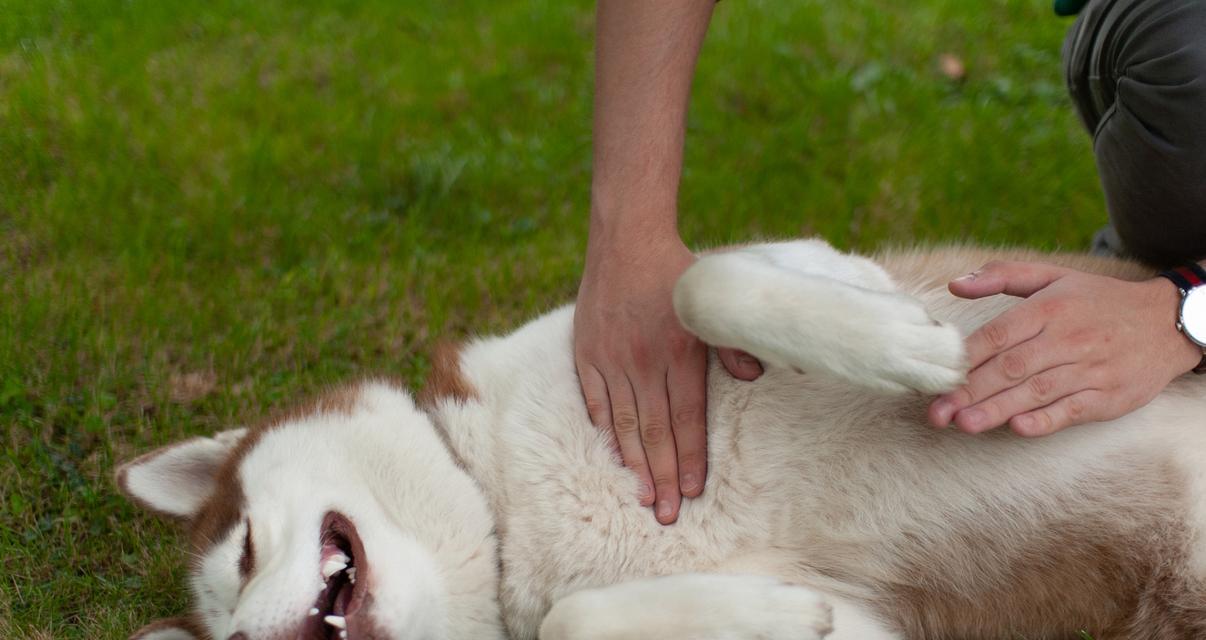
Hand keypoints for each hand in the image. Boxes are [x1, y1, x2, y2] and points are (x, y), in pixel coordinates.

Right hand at [574, 233, 760, 524]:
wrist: (627, 239)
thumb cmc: (678, 272)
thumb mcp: (712, 303)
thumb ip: (732, 343)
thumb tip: (757, 374)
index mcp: (678, 353)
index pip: (686, 419)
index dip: (689, 458)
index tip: (692, 492)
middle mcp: (642, 361)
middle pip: (655, 431)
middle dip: (662, 476)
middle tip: (666, 515)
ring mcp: (610, 358)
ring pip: (623, 423)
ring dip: (635, 463)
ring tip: (642, 496)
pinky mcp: (586, 351)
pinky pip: (595, 400)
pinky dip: (606, 429)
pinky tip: (615, 453)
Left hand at [927, 261, 1201, 435]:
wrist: (1168, 322)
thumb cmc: (1096, 300)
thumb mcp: (1053, 276)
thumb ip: (1001, 276)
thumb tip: (954, 284)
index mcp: (1049, 308)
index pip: (998, 334)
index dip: (965, 357)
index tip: (936, 375)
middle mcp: (1068, 339)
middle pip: (1011, 368)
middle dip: (970, 392)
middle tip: (937, 412)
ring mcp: (1090, 369)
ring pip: (1036, 392)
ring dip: (997, 410)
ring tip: (963, 424)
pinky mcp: (1109, 397)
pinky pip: (1073, 410)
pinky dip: (1046, 420)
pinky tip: (1018, 428)